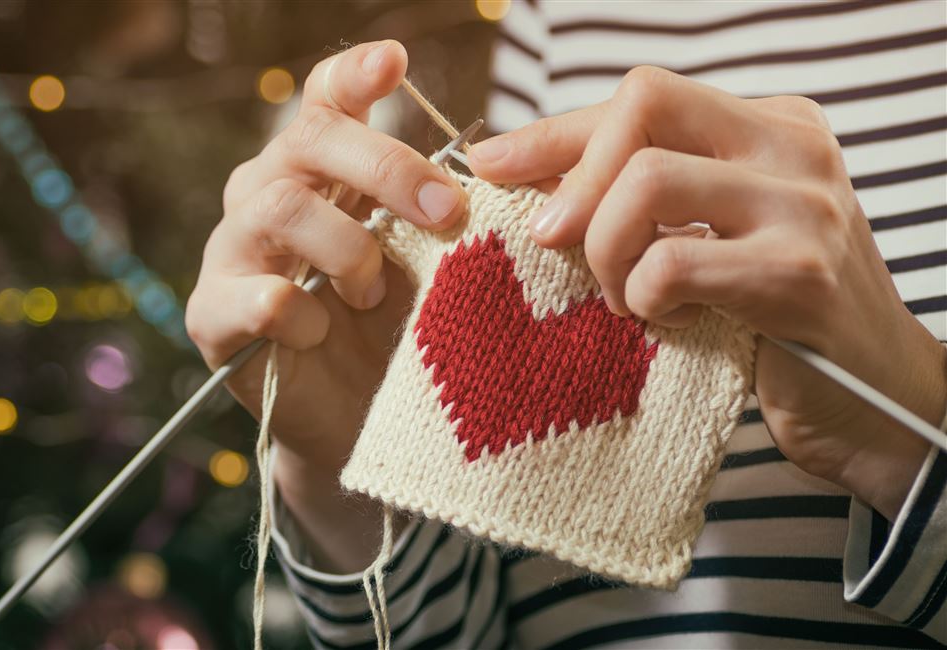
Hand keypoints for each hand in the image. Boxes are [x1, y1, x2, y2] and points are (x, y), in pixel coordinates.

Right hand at [186, 40, 464, 568]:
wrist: (356, 425)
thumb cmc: (399, 332)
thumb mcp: (435, 266)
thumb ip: (454, 217)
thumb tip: (520, 173)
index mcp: (319, 175)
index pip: (324, 103)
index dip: (354, 77)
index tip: (396, 63)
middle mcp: (266, 197)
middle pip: (305, 141)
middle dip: (383, 166)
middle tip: (445, 210)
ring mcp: (231, 254)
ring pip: (278, 207)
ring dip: (347, 248)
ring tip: (375, 294)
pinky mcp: (213, 316)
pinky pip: (258, 296)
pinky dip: (304, 314)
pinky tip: (322, 336)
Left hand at [468, 67, 945, 518]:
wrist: (876, 407)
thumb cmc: (772, 319)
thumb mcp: (709, 236)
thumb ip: (639, 196)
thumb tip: (525, 174)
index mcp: (771, 126)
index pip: (643, 98)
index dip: (554, 132)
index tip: (493, 166)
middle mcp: (794, 148)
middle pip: (643, 109)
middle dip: (574, 182)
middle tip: (554, 246)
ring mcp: (805, 207)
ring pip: (648, 181)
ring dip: (606, 250)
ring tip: (624, 297)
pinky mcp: (798, 275)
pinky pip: (671, 262)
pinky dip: (642, 297)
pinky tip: (662, 322)